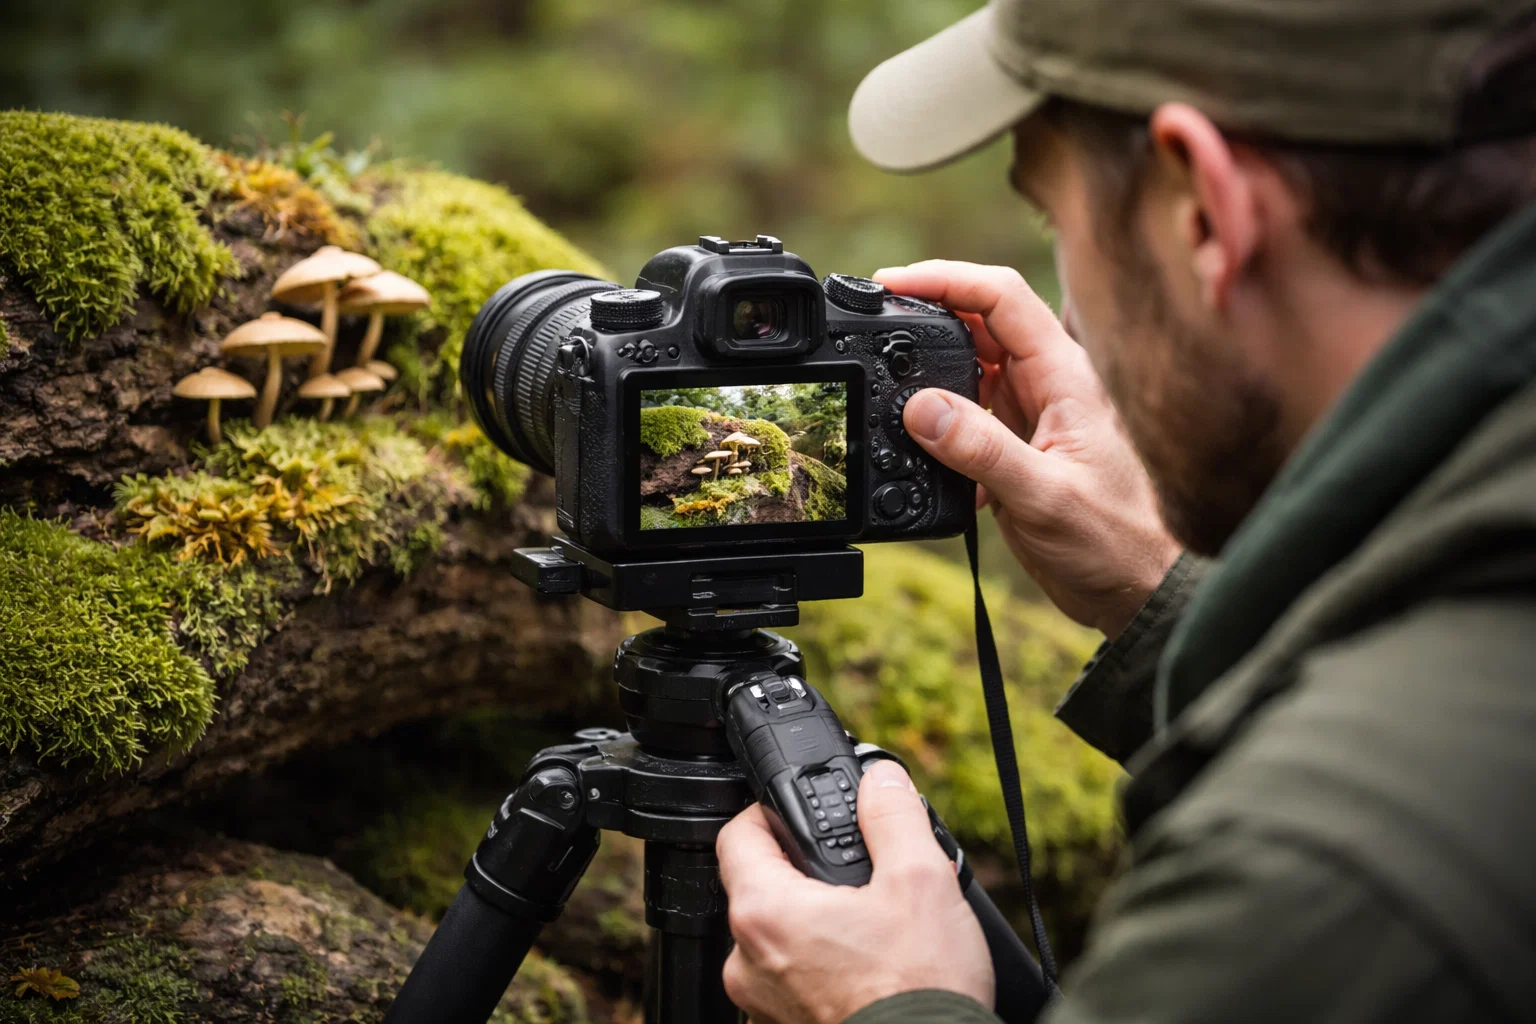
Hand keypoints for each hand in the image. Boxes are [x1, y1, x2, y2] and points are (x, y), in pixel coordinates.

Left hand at [717, 760, 992, 1023]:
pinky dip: (821, 966)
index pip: (736, 833)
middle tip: (854, 867)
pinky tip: (868, 967)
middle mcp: (747, 961)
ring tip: (871, 922)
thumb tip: (880, 780)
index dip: (768, 810)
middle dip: (803, 869)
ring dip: (815, 921)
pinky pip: (792, 980)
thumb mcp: (921, 879)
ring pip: (778, 936)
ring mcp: (762, 1004)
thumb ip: (893, 816)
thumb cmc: (920, 991)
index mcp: (764, 912)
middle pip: (758, 885)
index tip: (802, 810)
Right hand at [875, 261, 1180, 636]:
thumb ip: (982, 450)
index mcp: (1065, 376)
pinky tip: (914, 446)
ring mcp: (1030, 414)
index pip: (1001, 297)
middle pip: (978, 321)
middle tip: (875, 321)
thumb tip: (921, 407)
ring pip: (968, 366)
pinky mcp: (1015, 447)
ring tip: (882, 377)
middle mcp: (1048, 385)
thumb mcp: (1044, 496)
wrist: (1134, 591)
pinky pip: (965, 414)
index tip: (892, 284)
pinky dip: (934, 420)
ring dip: (926, 369)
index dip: (945, 278)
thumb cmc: (1115, 542)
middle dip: (925, 312)